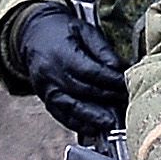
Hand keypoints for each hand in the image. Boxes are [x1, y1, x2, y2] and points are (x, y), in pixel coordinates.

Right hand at [17, 5, 129, 139]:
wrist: (33, 35)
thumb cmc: (63, 31)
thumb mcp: (85, 30)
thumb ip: (103, 50)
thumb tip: (121, 69)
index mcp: (62, 54)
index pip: (91, 72)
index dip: (111, 80)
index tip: (127, 85)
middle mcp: (51, 74)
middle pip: (83, 91)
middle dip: (107, 99)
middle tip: (127, 105)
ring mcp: (46, 89)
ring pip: (72, 107)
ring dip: (93, 117)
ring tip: (112, 123)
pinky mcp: (45, 99)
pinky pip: (61, 115)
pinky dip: (78, 124)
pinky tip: (93, 129)